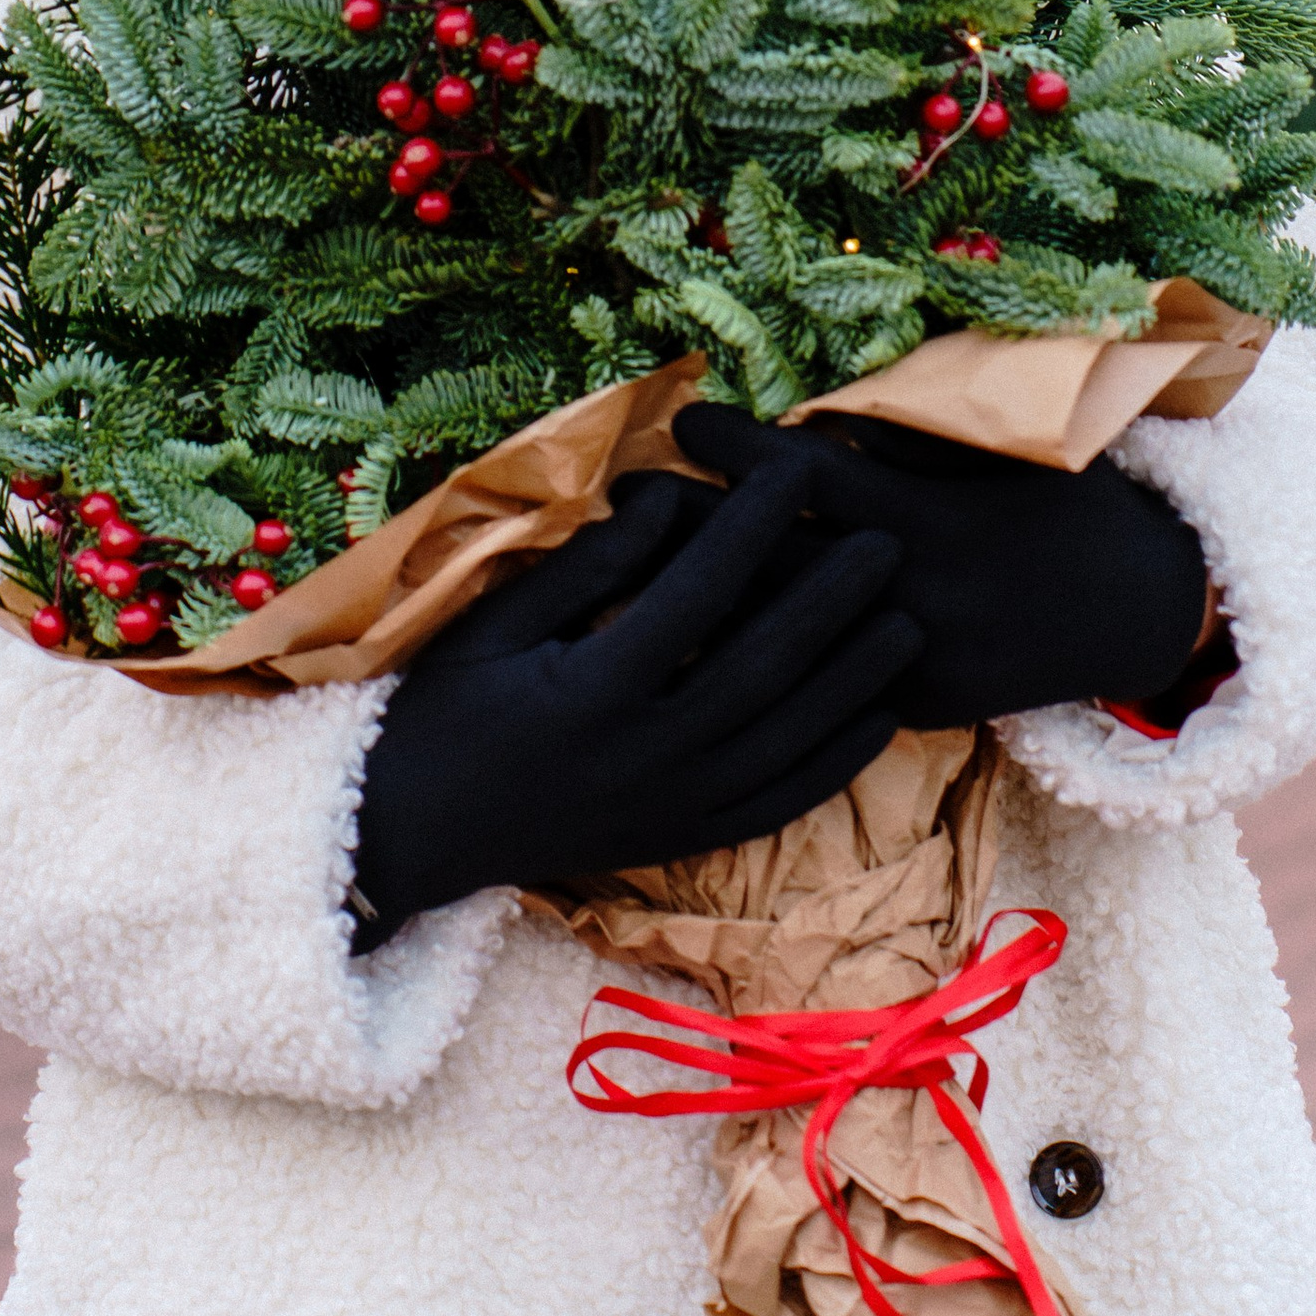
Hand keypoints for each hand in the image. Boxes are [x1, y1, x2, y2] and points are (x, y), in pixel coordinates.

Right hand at [349, 460, 917, 943]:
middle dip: (830, 602)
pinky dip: (834, 764)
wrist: (410, 838)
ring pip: (785, 741)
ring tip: (906, 623)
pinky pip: (775, 804)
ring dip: (852, 682)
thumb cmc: (442, 712)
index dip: (753, 528)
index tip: (799, 472)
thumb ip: (584, 570)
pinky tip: (878, 721)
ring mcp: (668, 807)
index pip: (695, 594)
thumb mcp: (493, 626)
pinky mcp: (680, 843)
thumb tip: (661, 505)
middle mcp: (644, 755)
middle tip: (887, 542)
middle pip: (762, 667)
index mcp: (592, 691)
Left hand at [673, 405, 1209, 728]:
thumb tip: (827, 409)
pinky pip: (823, 692)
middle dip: (695, 529)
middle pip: (775, 562)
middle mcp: (909, 596)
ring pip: (787, 640)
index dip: (740, 448)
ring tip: (630, 571)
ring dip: (709, 605)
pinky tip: (696, 654)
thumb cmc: (1069, 502)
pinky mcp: (917, 710)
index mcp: (928, 520)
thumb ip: (915, 438)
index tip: (683, 416)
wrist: (1140, 609)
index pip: (809, 479)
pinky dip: (762, 671)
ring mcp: (910, 664)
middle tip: (620, 492)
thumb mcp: (1005, 452)